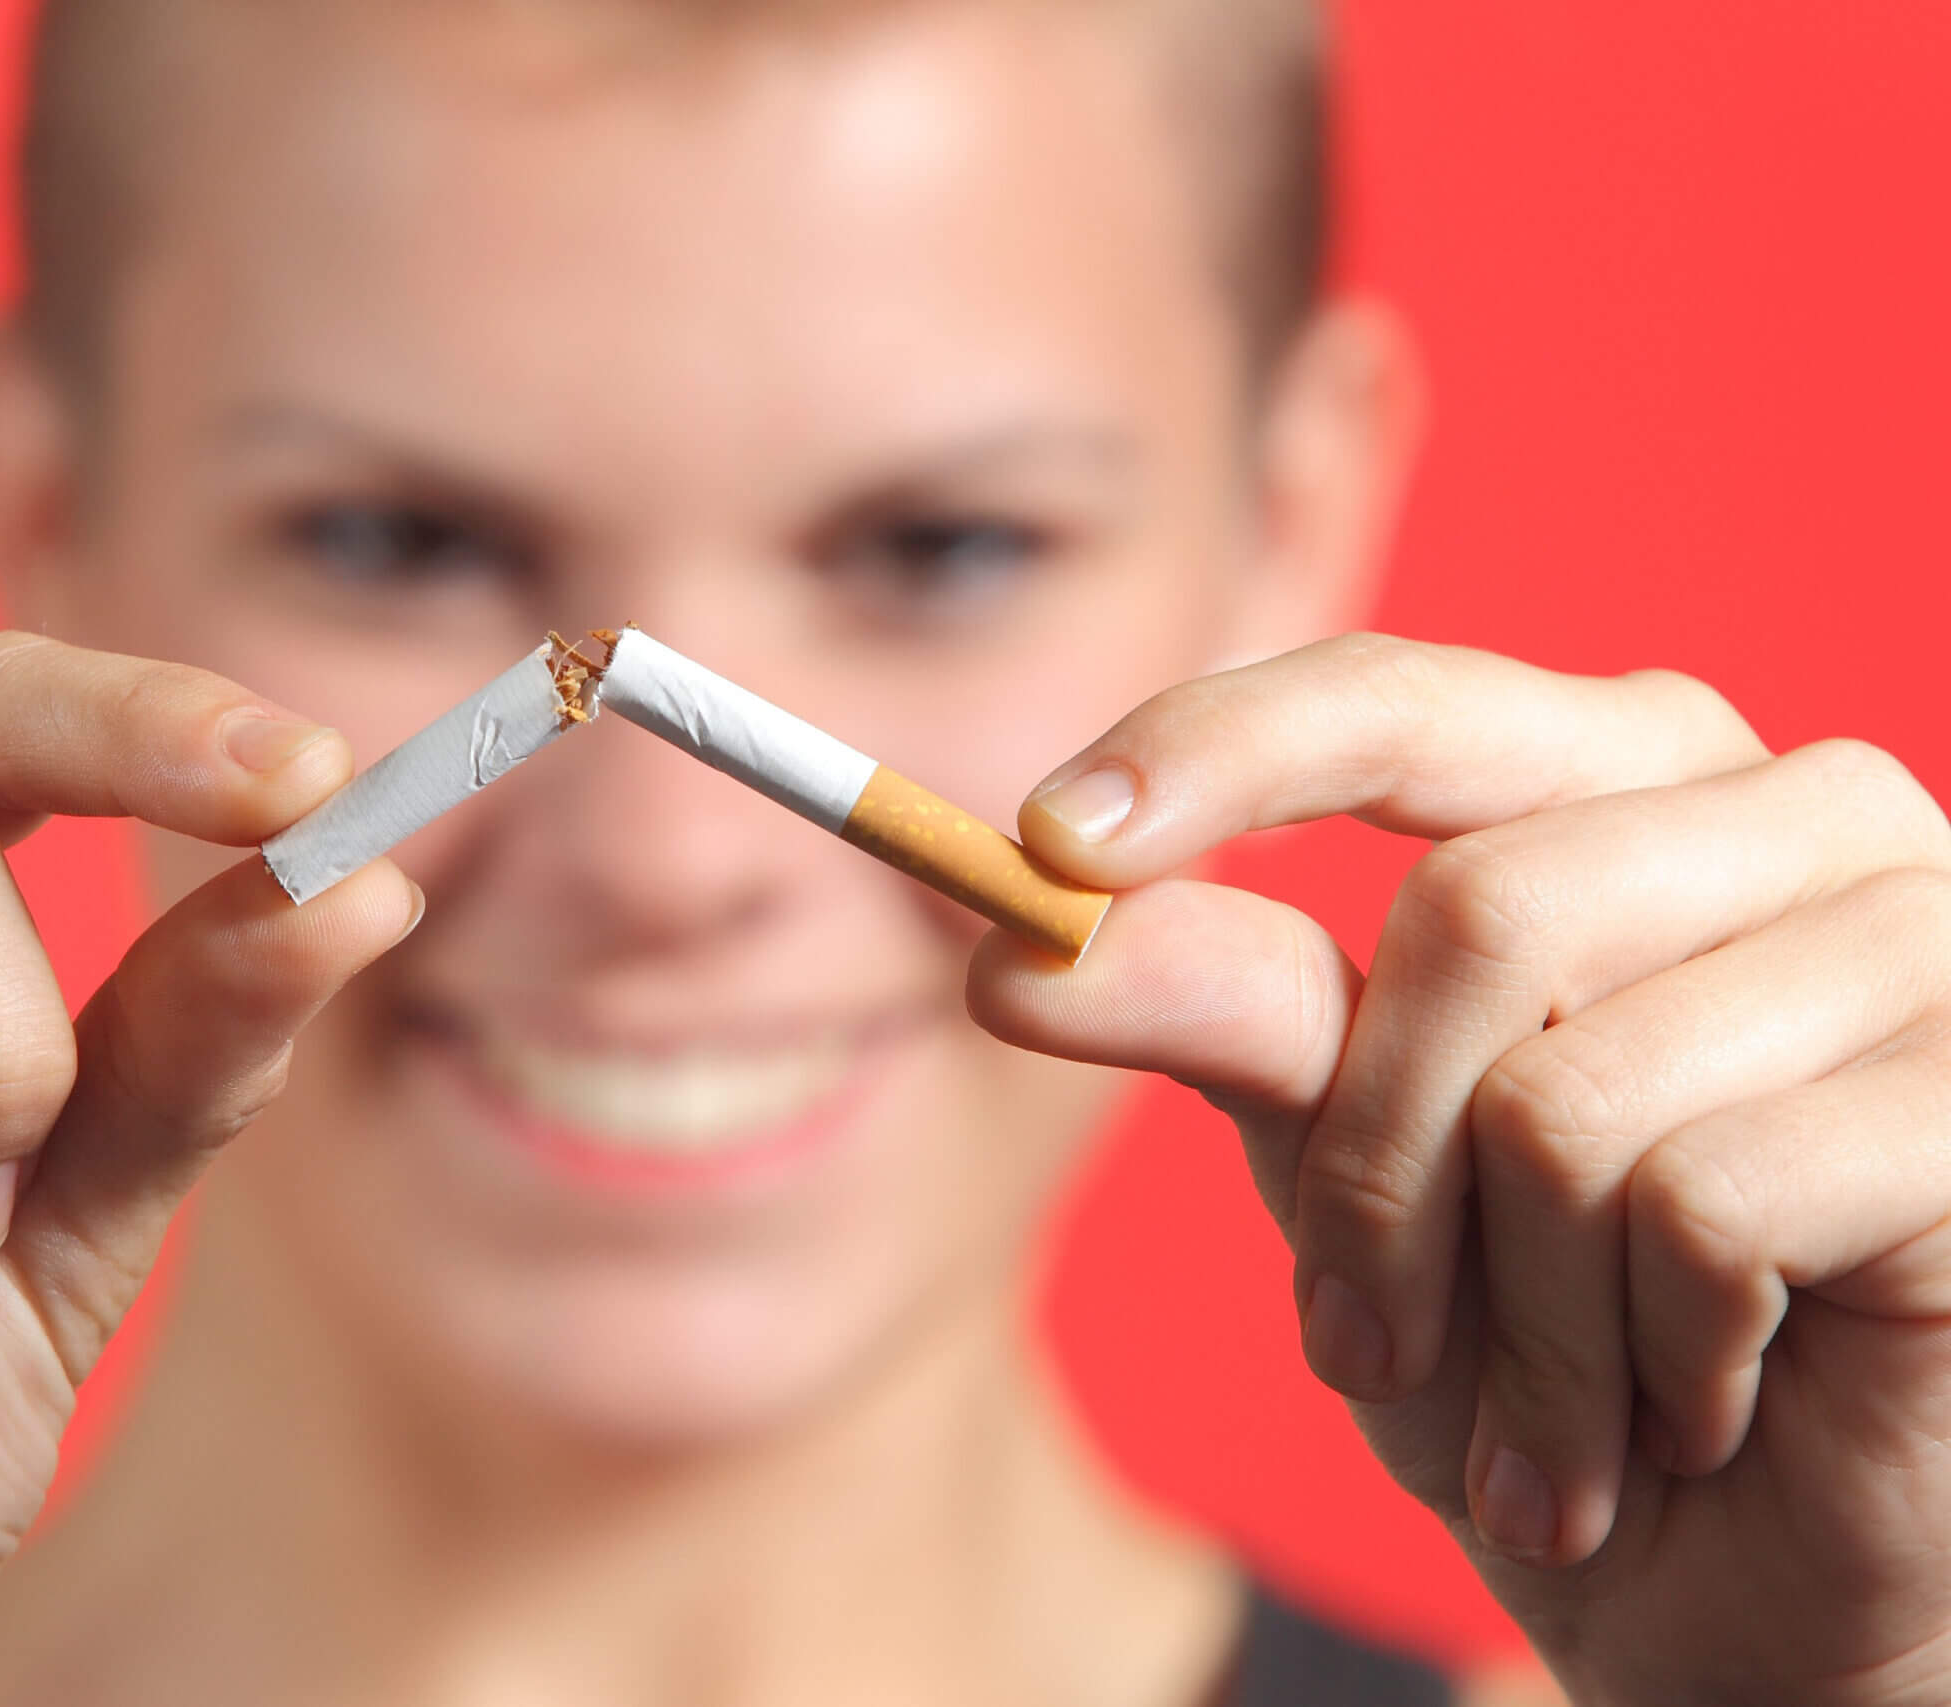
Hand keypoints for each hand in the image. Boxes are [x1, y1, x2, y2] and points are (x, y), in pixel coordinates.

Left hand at [968, 634, 1950, 1705]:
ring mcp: (1921, 943)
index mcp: (1630, 780)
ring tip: (1542, 1427)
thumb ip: (1232, 1017)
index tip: (1035, 847)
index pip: (1403, 701)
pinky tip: (1693, 1419)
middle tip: (1354, 1346)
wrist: (1751, 1584)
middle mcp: (1797, 814)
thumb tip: (1020, 937)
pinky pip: (1693, 1212)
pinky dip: (1639, 1362)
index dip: (1215, 753)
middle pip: (1472, 916)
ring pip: (1567, 1096)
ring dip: (1505, 1317)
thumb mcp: (1353, 1163)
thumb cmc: (1547, 1345)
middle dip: (1371, 1175)